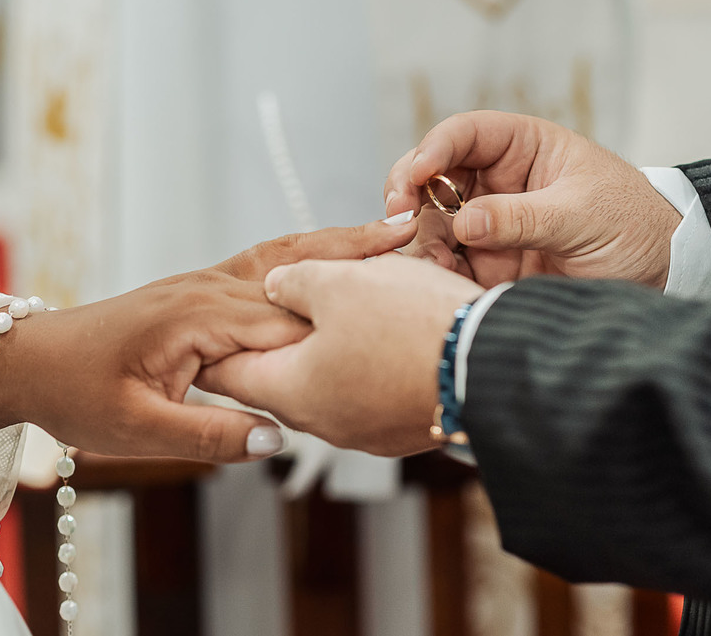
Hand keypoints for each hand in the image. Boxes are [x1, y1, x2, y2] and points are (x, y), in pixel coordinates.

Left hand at [0, 215, 418, 462]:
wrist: (35, 361)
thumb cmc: (79, 395)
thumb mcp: (138, 429)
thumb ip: (208, 434)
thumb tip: (275, 439)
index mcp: (198, 319)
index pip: (287, 319)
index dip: (346, 316)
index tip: (400, 308)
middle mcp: (207, 288)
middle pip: (297, 271)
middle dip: (356, 260)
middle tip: (419, 243)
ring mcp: (205, 282)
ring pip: (283, 257)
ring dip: (336, 243)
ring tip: (390, 228)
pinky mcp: (201, 288)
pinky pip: (264, 265)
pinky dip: (305, 251)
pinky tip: (333, 248)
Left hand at [196, 254, 482, 456]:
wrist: (497, 366)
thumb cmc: (413, 327)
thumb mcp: (337, 282)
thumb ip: (291, 284)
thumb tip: (276, 288)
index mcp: (291, 391)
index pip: (227, 373)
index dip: (218, 341)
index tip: (213, 322)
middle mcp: (324, 421)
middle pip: (280, 374)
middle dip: (279, 333)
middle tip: (282, 298)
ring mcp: (368, 429)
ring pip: (330, 376)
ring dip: (330, 340)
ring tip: (350, 298)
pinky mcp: (406, 423)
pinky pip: (371, 385)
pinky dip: (369, 355)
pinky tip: (390, 323)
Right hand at [384, 112, 680, 289]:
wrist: (665, 277)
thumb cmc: (635, 226)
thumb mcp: (583, 217)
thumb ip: (523, 218)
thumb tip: (464, 222)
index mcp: (523, 148)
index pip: (464, 134)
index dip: (434, 148)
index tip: (418, 174)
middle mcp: (495, 181)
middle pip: (430, 175)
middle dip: (408, 192)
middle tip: (398, 217)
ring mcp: (487, 223)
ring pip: (429, 221)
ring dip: (418, 238)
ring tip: (429, 261)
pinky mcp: (485, 263)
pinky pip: (445, 262)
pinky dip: (433, 271)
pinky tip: (439, 281)